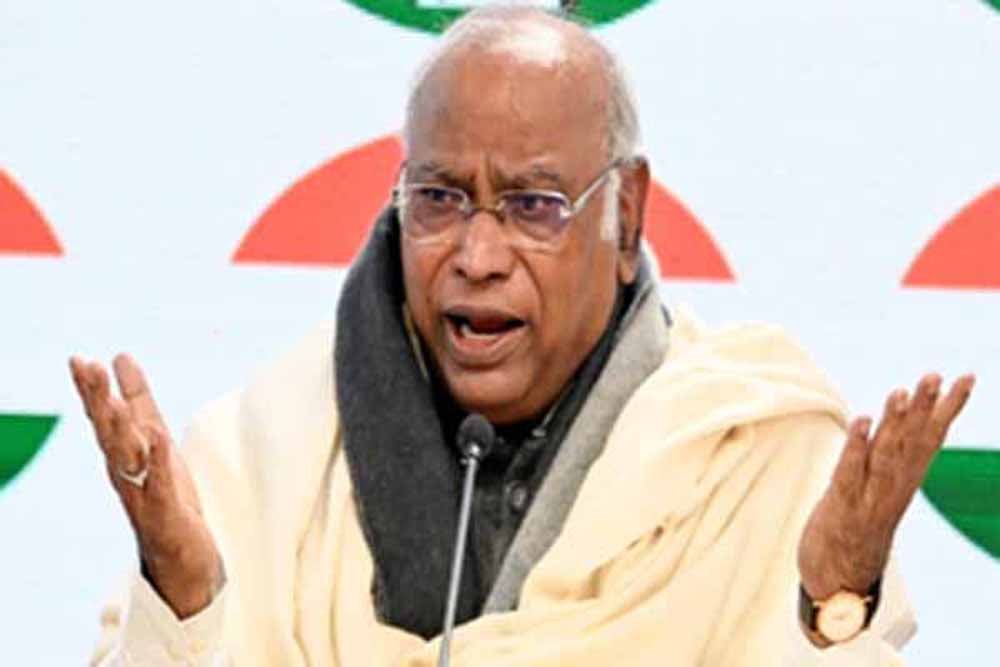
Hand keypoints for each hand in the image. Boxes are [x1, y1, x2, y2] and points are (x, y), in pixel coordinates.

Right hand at [70, 354, 222, 617]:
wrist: (182, 560)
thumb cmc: (165, 495)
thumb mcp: (156, 440)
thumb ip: (139, 401)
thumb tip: (121, 357)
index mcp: (124, 455)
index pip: (105, 418)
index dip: (93, 390)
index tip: (79, 360)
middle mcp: (126, 474)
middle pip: (109, 434)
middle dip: (98, 401)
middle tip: (86, 368)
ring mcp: (143, 495)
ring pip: (128, 459)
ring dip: (120, 430)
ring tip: (114, 401)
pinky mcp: (166, 515)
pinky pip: (160, 486)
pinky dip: (158, 462)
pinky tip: (156, 437)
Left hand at [798, 373, 974, 602]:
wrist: (839, 582)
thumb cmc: (855, 529)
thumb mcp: (876, 491)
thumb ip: (886, 460)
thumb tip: (896, 425)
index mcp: (905, 481)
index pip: (931, 438)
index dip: (948, 408)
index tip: (967, 377)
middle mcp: (893, 488)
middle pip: (912, 442)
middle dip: (925, 407)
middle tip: (936, 374)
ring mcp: (869, 498)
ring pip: (886, 455)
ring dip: (894, 423)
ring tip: (902, 391)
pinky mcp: (841, 507)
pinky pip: (851, 473)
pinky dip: (857, 447)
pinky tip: (862, 421)